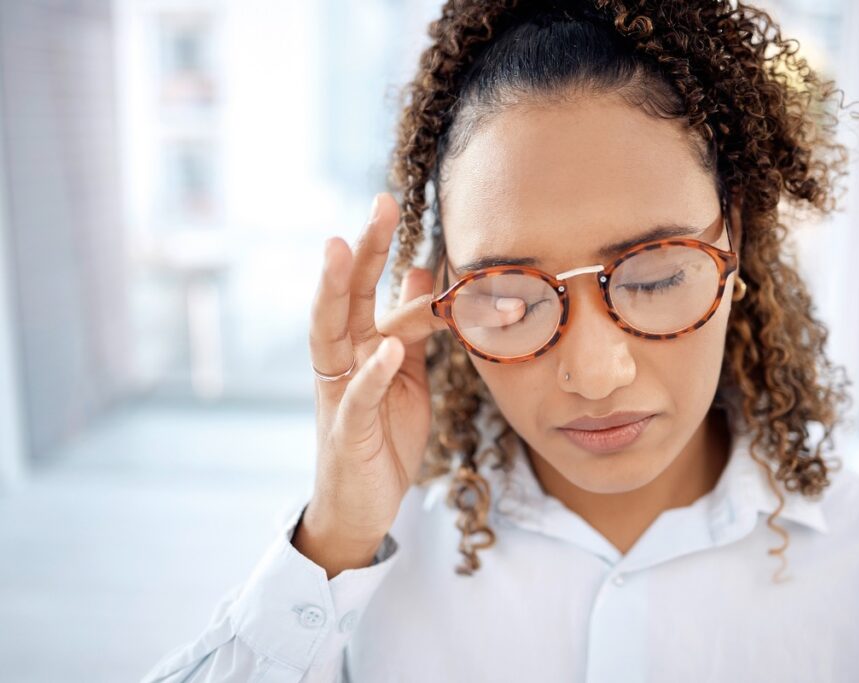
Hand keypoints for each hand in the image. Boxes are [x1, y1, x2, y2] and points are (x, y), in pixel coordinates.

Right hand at [295, 192, 446, 571]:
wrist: (362, 504)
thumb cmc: (382, 435)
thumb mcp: (404, 373)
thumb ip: (409, 327)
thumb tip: (420, 271)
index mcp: (357, 345)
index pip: (369, 290)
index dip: (381, 252)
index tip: (397, 208)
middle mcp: (341, 361)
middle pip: (345, 296)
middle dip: (361, 251)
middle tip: (379, 205)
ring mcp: (339, 394)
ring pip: (330, 334)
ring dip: (338, 292)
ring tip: (345, 250)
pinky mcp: (346, 432)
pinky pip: (357, 397)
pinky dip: (371, 372)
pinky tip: (385, 348)